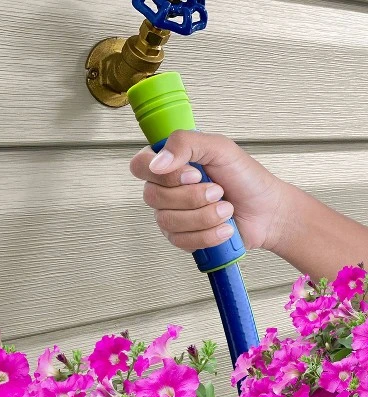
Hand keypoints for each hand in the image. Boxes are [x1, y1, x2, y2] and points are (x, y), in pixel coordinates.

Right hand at [130, 130, 286, 252]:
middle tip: (217, 191)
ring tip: (224, 208)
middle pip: (152, 196)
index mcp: (173, 163)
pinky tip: (222, 226)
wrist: (267, 212)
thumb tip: (158, 161)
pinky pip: (181, 240)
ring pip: (167, 221)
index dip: (163, 174)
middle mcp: (168, 188)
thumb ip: (186, 144)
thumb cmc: (247, 179)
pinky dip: (208, 234)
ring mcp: (173, 214)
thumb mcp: (220, 148)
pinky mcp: (183, 236)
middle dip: (192, 197)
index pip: (140, 165)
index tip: (193, 174)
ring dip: (204, 216)